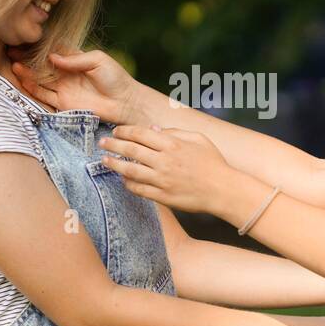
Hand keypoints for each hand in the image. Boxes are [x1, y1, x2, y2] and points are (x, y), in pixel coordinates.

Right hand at [9, 47, 143, 123]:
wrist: (125, 102)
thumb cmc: (115, 78)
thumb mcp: (97, 60)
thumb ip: (74, 59)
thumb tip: (52, 56)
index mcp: (75, 59)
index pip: (52, 50)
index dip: (38, 46)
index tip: (23, 40)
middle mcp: (66, 73)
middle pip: (41, 65)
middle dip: (27, 59)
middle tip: (11, 51)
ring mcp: (63, 88)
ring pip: (39, 80)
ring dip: (27, 73)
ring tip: (14, 65)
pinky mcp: (63, 103)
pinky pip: (43, 96)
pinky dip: (32, 89)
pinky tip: (22, 80)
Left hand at [97, 124, 232, 213]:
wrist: (223, 190)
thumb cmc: (213, 162)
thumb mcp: (198, 139)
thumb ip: (175, 132)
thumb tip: (154, 129)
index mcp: (173, 144)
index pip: (141, 133)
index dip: (125, 131)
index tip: (116, 131)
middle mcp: (164, 161)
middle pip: (131, 150)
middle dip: (113, 144)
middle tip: (102, 142)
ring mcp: (162, 180)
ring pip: (130, 170)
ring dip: (114, 164)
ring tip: (103, 161)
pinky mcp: (163, 196)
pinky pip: (139, 189)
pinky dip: (128, 183)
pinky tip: (122, 179)